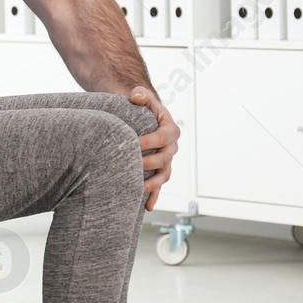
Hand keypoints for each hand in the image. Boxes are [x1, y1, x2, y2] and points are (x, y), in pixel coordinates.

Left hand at [127, 85, 178, 211]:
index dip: (149, 141)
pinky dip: (154, 197)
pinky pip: (158, 186)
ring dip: (152, 184)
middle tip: (131, 166)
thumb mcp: (144, 97)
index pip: (162, 138)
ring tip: (138, 190)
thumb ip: (141, 95)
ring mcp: (166, 162)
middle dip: (148, 163)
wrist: (144, 119)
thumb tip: (135, 97)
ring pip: (163, 176)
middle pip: (163, 159)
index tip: (133, 143)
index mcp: (170, 131)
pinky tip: (146, 207)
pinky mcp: (158, 172)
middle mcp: (171, 148)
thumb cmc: (143, 108)